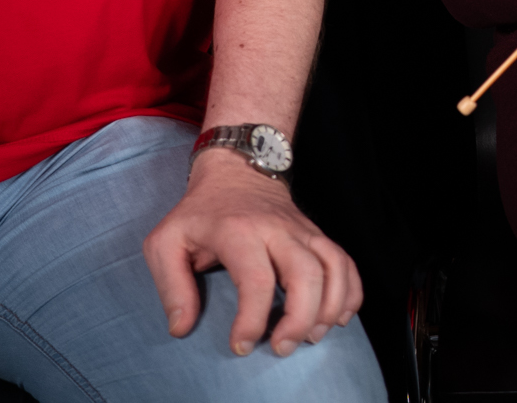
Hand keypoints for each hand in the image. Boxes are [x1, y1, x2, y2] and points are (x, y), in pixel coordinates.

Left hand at [143, 150, 362, 358]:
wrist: (236, 170)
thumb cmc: (199, 213)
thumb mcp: (166, 242)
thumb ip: (171, 286)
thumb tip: (182, 327)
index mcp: (238, 231)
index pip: (256, 280)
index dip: (252, 320)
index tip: (242, 345)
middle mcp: (277, 229)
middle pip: (306, 274)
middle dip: (300, 319)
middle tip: (283, 347)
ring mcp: (303, 230)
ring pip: (334, 267)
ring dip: (330, 308)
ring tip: (311, 337)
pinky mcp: (317, 235)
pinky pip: (346, 262)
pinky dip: (350, 292)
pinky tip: (338, 317)